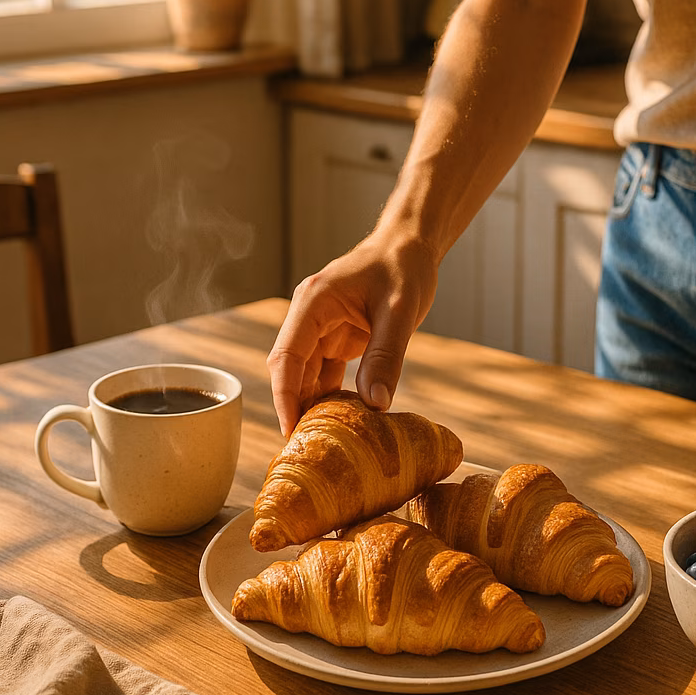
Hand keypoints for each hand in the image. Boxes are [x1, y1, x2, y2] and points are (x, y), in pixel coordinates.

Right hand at [267, 232, 439, 436]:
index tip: (291, 431)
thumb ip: (386, 356)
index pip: (286, 357)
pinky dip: (333, 397)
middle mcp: (309, 317)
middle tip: (306, 448)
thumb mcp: (400, 311)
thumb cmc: (403, 267)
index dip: (284, 397)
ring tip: (324, 442)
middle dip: (296, 408)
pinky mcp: (337, 338)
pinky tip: (343, 422)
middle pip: (291, 371)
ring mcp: (321, 328)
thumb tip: (376, 405)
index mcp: (312, 303)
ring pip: (307, 376)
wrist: (411, 246)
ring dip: (314, 405)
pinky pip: (326, 373)